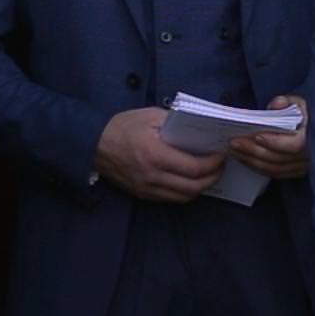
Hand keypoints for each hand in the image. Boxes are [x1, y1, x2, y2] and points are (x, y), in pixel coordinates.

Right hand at [95, 107, 224, 200]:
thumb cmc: (122, 127)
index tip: (221, 154)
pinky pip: (170, 199)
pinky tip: (191, 181)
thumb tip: (199, 129)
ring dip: (201, 188)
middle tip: (220, 166)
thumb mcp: (150, 116)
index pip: (195, 167)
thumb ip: (176, 122)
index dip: (214, 164)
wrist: (92, 145)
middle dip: (213, 178)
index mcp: (155, 154)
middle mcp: (152, 176)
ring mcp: (146, 188)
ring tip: (209, 175)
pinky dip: (185, 192)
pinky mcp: (142, 194)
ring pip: (183, 197)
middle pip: (193, 187)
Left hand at [226, 94, 309, 179]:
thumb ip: (288, 102)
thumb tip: (276, 105)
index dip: (275, 142)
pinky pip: (273, 174)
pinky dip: (256, 167)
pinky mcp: (294, 173)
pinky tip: (244, 158)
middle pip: (278, 159)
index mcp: (313, 138)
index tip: (257, 136)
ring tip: (234, 150)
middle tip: (234, 142)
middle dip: (254, 151)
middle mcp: (309, 157)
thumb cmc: (305, 115)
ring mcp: (302, 168)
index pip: (295, 145)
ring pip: (274, 169)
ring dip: (251, 161)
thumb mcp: (300, 103)